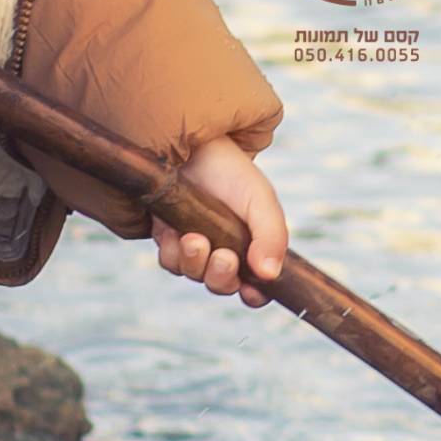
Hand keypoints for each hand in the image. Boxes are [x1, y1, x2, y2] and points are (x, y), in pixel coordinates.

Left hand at [150, 135, 285, 301]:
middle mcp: (224, 247)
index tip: (251, 292)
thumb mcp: (260, 200)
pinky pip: (170, 263)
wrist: (188, 145)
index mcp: (252, 242)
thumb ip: (271, 236)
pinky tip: (174, 230)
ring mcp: (194, 244)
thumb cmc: (229, 170)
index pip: (257, 285)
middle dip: (222, 277)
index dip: (255, 295)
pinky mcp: (168, 237)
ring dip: (195, 263)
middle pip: (223, 285)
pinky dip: (173, 252)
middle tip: (223, 256)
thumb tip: (270, 274)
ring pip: (195, 275)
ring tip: (194, 238)